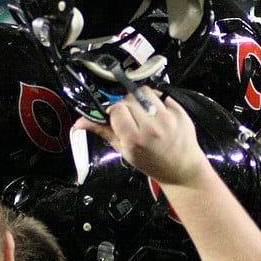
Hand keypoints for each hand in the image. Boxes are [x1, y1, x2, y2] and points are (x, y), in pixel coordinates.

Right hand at [74, 87, 208, 187]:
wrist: (181, 169)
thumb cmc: (151, 162)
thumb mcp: (124, 151)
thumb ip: (103, 132)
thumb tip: (79, 122)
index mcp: (135, 139)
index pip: (116, 108)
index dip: (114, 111)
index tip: (116, 117)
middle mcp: (152, 126)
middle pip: (129, 98)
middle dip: (127, 106)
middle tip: (131, 117)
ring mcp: (168, 118)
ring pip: (145, 91)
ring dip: (140, 99)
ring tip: (143, 113)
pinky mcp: (180, 111)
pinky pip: (161, 95)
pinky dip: (155, 101)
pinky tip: (156, 114)